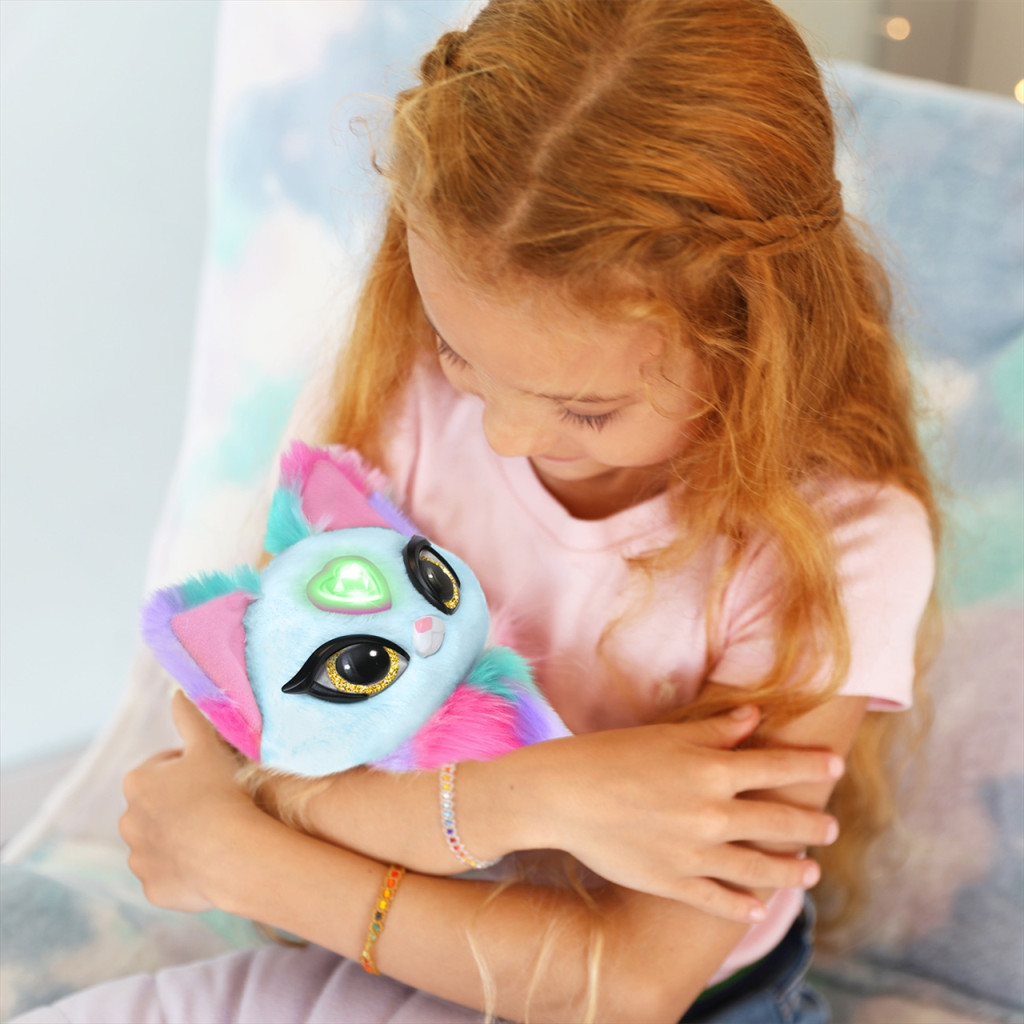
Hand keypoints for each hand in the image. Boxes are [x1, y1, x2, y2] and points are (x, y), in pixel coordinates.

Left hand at [119, 691, 262, 911]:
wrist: (229, 853)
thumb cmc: (219, 792)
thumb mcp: (208, 745)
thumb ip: (190, 717)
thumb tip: (177, 692)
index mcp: (137, 782)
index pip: (164, 768)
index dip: (193, 768)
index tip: (214, 775)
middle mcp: (128, 820)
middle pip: (159, 806)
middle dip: (182, 804)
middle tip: (217, 804)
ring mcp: (139, 857)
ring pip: (161, 841)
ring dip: (181, 836)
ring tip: (214, 834)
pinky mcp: (153, 887)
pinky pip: (169, 873)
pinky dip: (184, 868)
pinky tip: (208, 860)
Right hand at [485, 705, 842, 921]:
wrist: (563, 795)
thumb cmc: (611, 754)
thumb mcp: (666, 735)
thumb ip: (716, 731)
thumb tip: (755, 717)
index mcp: (712, 771)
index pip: (777, 768)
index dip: (810, 765)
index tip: (834, 764)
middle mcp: (712, 815)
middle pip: (779, 823)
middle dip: (811, 825)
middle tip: (831, 828)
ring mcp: (694, 854)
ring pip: (759, 868)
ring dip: (790, 870)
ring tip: (809, 872)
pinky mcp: (673, 882)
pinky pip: (719, 900)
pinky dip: (743, 905)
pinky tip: (759, 906)